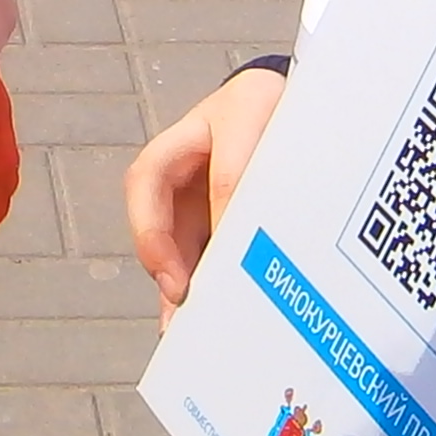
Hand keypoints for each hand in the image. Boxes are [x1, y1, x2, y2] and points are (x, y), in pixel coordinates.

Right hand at [122, 66, 284, 310]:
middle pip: (160, 236)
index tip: (172, 274)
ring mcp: (198, 210)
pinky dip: (214, 290)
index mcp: (174, 148)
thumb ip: (234, 168)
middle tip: (183, 312)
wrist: (289, 104)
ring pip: (183, 256)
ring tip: (195, 332)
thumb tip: (228, 225)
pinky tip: (221, 321)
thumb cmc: (262, 104)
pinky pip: (212, 262)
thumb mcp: (250, 119)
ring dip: (186, 292)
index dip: (151, 233)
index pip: (146, 186)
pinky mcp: (223, 229)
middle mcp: (178, 185)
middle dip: (167, 277)